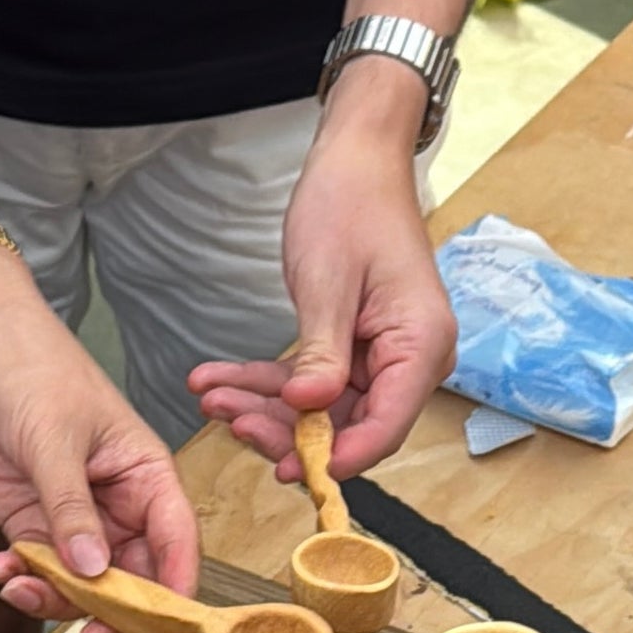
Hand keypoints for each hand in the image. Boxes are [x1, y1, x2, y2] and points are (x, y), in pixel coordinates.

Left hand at [0, 249, 199, 632]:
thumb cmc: (30, 367)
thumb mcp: (52, 439)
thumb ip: (71, 511)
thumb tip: (93, 573)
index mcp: (147, 476)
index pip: (177, 546)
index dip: (175, 597)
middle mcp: (119, 505)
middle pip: (133, 580)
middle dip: (110, 615)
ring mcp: (76, 518)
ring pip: (83, 584)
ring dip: (56, 600)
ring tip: (18, 588)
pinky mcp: (34, 521)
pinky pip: (40, 569)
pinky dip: (22, 580)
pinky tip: (0, 571)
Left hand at [186, 62, 456, 484]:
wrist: (354, 160)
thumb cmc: (351, 204)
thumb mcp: (327, 281)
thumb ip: (320, 353)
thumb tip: (309, 409)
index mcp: (420, 344)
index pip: (388, 425)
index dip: (343, 457)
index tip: (296, 472)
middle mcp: (409, 359)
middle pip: (350, 425)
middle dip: (286, 431)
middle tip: (232, 423)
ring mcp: (381, 357)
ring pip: (321, 409)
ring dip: (264, 407)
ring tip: (211, 396)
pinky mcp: (352, 350)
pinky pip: (309, 381)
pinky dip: (265, 383)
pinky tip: (218, 379)